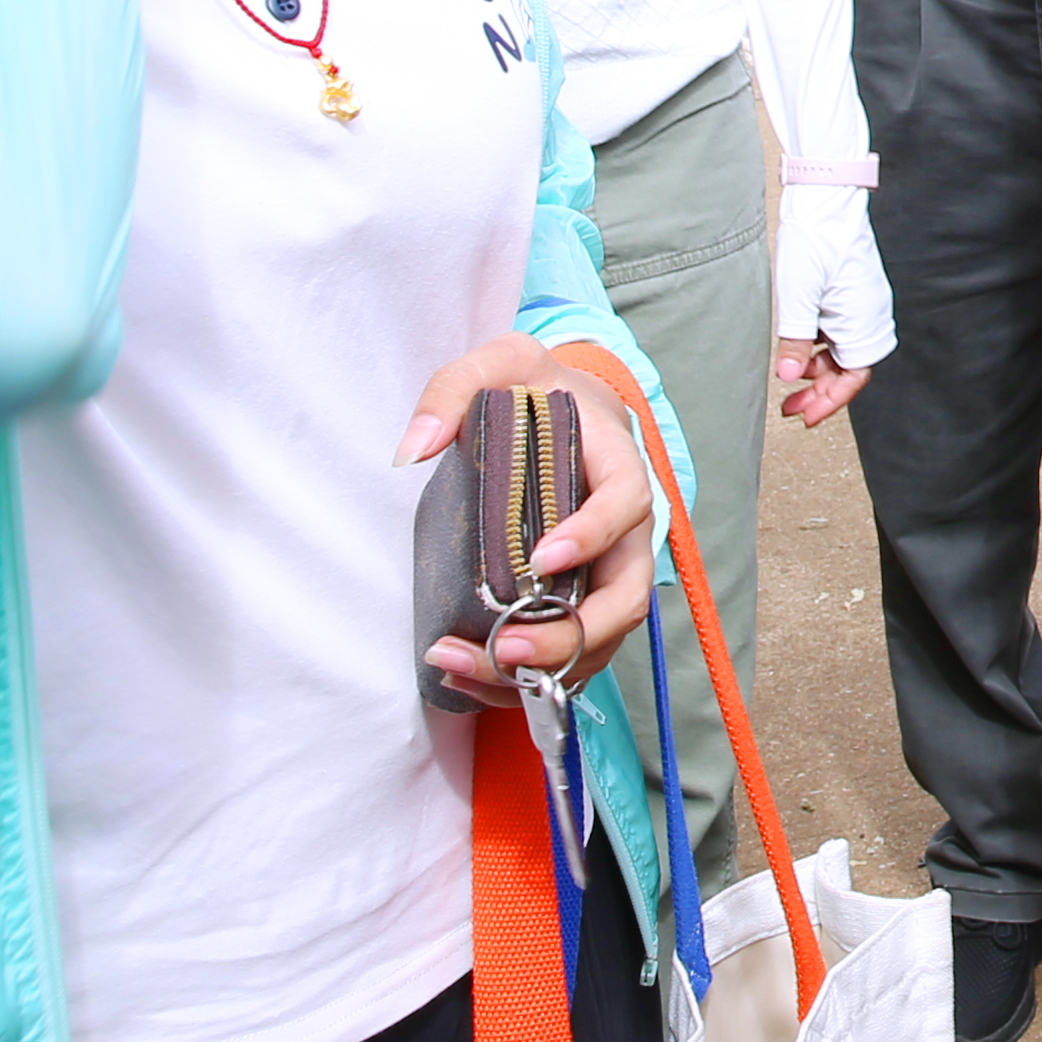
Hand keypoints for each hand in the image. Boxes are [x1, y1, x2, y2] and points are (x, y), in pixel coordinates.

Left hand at [396, 333, 656, 705]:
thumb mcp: (503, 362)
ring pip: (600, 640)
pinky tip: (466, 675)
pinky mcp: (583, 602)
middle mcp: (626, 531)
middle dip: (570, 634)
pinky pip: (573, 655)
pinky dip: (528, 680)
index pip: (627, 504)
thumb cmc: (538, 389)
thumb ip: (456, 387)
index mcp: (620, 465)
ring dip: (542, 668)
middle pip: (627, 597)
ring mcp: (608, 572)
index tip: (541, 560)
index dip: (592, 536)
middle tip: (507, 648)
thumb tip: (414, 448)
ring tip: (464, 666)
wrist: (567, 411)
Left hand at [771, 180, 895, 425]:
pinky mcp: (849, 293)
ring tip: (790, 384)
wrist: (825, 198)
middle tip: (791, 409)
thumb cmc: (815, 240)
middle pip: (849, 368)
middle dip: (821, 393)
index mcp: (862, 319)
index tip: (805, 418)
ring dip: (818, 372)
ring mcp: (859, 304)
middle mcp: (867, 315)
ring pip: (842, 352)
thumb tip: (789, 379)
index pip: (853, 377)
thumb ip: (795, 341)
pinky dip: (819, 348)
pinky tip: (799, 351)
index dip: (830, 402)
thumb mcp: (798, 295)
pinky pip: (837, 333)